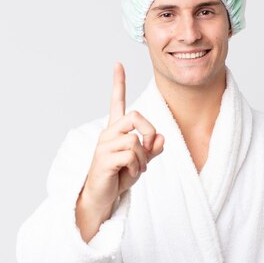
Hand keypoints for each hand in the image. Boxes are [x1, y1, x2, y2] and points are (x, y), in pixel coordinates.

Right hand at [75, 63, 163, 240]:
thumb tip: (161, 138)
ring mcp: (104, 146)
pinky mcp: (103, 160)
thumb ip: (152, 148)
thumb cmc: (120, 177)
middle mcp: (108, 134)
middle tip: (149, 148)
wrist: (103, 198)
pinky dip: (138, 166)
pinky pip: (130, 155)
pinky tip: (132, 174)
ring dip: (144, 157)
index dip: (118, 83)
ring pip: (135, 140)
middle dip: (149, 131)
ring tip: (139, 169)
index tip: (118, 64)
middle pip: (135, 116)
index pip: (116, 102)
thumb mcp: (142, 161)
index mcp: (116, 131)